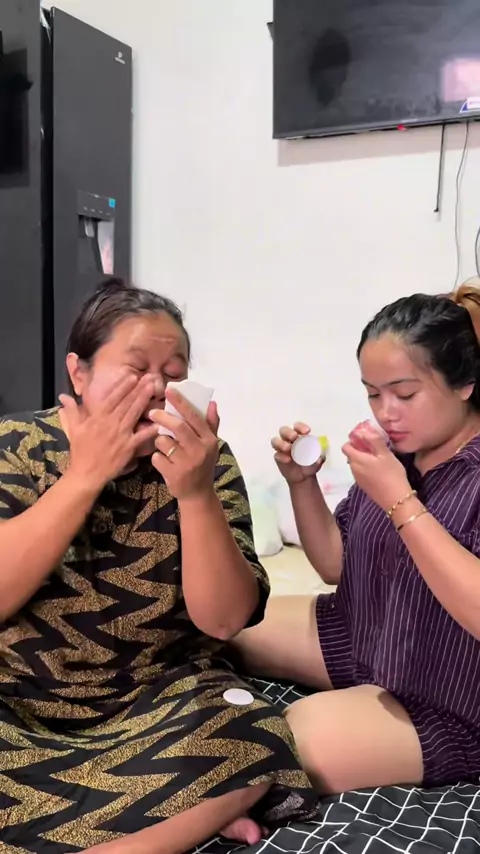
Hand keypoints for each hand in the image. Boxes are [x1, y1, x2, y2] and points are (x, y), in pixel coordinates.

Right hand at [59, 374, 158, 490]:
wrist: (86, 473)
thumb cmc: (80, 451)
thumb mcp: (73, 429)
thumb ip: (71, 411)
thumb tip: (63, 396)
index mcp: (98, 417)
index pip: (112, 398)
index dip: (123, 387)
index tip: (133, 376)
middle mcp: (111, 423)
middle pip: (126, 403)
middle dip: (138, 389)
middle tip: (150, 377)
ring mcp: (121, 434)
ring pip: (134, 414)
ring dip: (144, 400)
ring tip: (153, 389)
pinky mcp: (128, 447)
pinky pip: (141, 436)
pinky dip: (150, 429)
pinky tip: (159, 421)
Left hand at [149, 389, 219, 499]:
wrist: (197, 494)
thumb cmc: (202, 464)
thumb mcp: (211, 445)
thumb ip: (211, 424)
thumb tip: (212, 403)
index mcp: (209, 440)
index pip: (194, 417)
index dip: (180, 402)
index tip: (168, 389)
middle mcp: (199, 451)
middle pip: (177, 427)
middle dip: (162, 417)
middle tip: (152, 412)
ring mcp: (186, 463)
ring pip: (163, 442)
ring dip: (159, 441)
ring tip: (165, 447)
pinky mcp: (173, 474)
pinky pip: (156, 457)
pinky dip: (157, 457)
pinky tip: (164, 463)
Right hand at [272, 422, 324, 485]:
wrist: (304, 477)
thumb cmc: (310, 464)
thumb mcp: (318, 461)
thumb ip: (320, 459)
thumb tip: (320, 458)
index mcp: (299, 436)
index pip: (297, 426)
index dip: (301, 426)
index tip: (307, 431)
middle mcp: (289, 440)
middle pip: (284, 430)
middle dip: (288, 432)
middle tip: (294, 437)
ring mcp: (282, 448)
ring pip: (275, 441)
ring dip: (281, 443)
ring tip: (288, 448)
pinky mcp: (278, 457)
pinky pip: (277, 454)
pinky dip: (281, 456)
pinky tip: (287, 459)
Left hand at [342, 424, 410, 510]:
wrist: (396, 500)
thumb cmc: (391, 474)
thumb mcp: (385, 454)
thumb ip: (374, 440)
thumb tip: (363, 431)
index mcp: (357, 459)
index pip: (345, 447)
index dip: (353, 441)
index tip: (365, 439)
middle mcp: (353, 469)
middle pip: (351, 455)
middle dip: (360, 450)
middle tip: (375, 448)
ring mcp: (358, 479)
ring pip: (356, 465)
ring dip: (363, 460)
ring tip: (379, 459)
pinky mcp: (364, 487)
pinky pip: (361, 473)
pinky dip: (366, 469)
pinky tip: (379, 471)